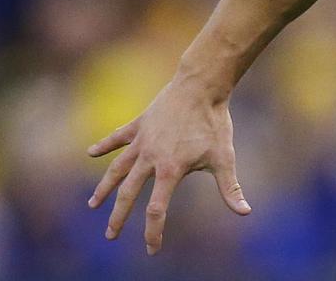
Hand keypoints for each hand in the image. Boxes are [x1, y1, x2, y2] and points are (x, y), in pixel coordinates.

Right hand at [86, 78, 250, 254]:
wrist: (201, 87)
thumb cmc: (214, 123)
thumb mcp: (224, 157)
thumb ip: (230, 188)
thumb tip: (245, 212)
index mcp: (170, 170)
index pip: (157, 210)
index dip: (153, 232)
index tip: (152, 249)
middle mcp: (150, 158)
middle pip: (128, 194)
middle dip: (118, 217)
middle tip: (110, 236)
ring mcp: (142, 141)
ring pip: (117, 169)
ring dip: (104, 188)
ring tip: (93, 205)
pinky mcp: (139, 124)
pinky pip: (118, 137)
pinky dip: (104, 145)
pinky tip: (90, 153)